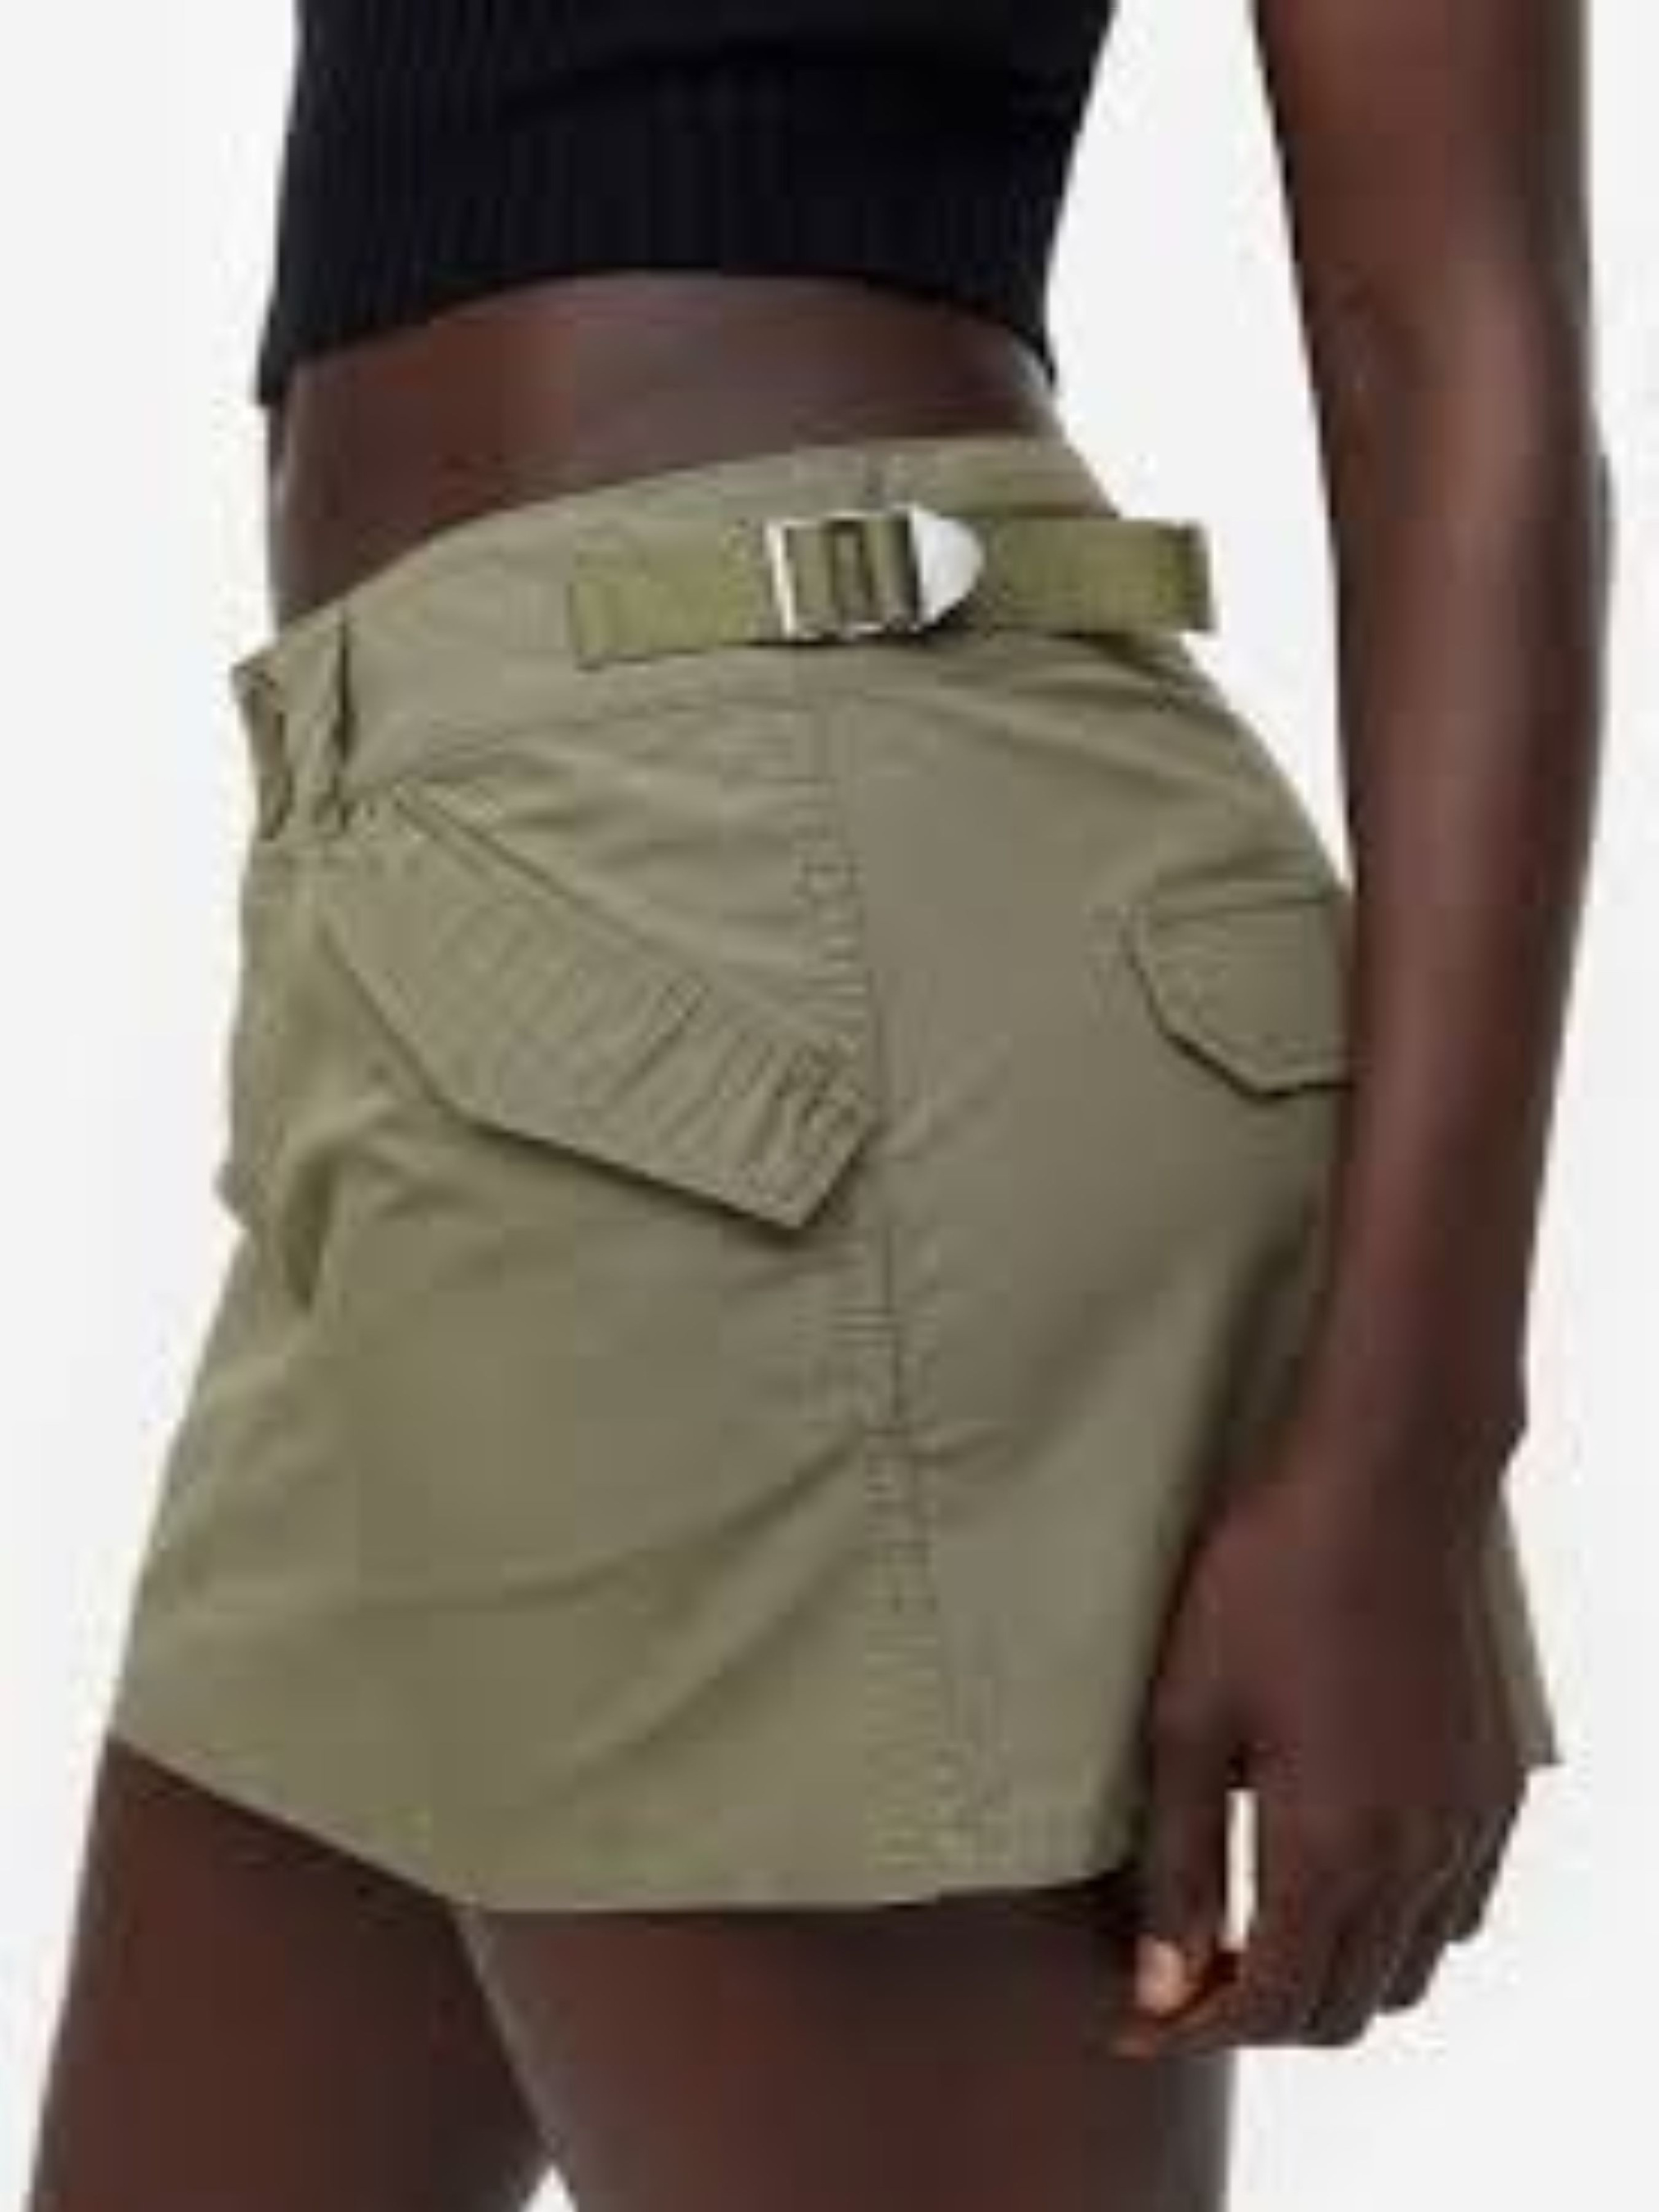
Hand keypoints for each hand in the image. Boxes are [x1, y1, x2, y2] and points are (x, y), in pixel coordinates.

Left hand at [1114, 1415, 1526, 2053]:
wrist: (1384, 1487)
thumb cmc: (1267, 1583)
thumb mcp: (1188, 1719)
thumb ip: (1178, 1864)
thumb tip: (1162, 1984)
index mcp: (1333, 1847)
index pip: (1270, 2006)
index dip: (1192, 2029)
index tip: (1135, 2016)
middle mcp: (1417, 1857)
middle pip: (1343, 2008)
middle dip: (1256, 2016)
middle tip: (1182, 1975)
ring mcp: (1468, 1824)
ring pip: (1408, 1969)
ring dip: (1329, 1977)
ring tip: (1251, 1930)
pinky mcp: (1494, 1786)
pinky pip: (1455, 1910)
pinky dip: (1395, 1931)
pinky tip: (1337, 1877)